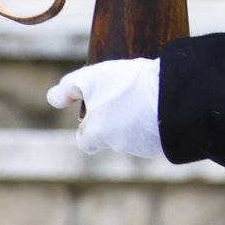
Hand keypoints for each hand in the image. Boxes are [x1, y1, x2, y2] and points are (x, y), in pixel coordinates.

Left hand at [46, 58, 163, 157]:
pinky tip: (163, 103)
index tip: (98, 113)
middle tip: (126, 98)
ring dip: (139, 120)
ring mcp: (144, 146)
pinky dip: (158, 122)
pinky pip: (158, 134)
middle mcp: (117, 145)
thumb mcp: (91, 79)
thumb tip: (53, 98)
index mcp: (95, 135)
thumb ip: (68, 88)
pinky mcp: (165, 143)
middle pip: (112, 136)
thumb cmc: (127, 86)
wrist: (172, 96)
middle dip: (117, 121)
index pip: (86, 140)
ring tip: (148, 95)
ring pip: (136, 135)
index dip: (90, 126)